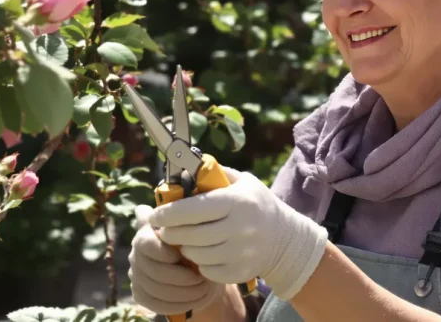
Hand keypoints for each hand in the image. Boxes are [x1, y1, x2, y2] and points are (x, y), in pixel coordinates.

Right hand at [128, 204, 225, 314]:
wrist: (198, 266)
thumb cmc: (195, 243)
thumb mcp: (191, 227)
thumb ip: (178, 217)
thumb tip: (155, 206)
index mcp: (144, 234)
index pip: (145, 244)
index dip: (163, 252)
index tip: (183, 256)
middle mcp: (135, 254)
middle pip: (152, 271)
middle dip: (180, 278)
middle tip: (202, 278)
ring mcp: (136, 275)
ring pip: (155, 289)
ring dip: (182, 292)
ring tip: (202, 289)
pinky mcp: (140, 293)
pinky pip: (155, 303)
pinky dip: (177, 304)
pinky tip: (193, 300)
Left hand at [149, 166, 327, 300]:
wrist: (285, 238)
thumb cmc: (255, 204)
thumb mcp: (241, 181)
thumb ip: (213, 174)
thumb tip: (182, 167)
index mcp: (237, 202)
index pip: (194, 208)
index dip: (169, 213)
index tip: (154, 215)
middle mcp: (240, 228)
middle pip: (191, 234)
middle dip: (170, 232)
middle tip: (163, 229)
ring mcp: (241, 253)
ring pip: (196, 254)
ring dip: (183, 247)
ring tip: (183, 240)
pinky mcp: (240, 272)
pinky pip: (207, 270)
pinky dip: (199, 263)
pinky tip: (201, 253)